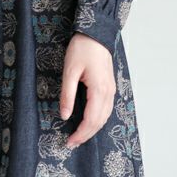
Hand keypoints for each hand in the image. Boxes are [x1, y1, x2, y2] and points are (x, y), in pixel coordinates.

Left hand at [59, 32, 115, 147]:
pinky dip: (98, 119)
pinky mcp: (110, 86)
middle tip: (72, 143)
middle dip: (86, 135)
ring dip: (93, 129)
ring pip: (105, 117)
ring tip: (79, 135)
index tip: (70, 142)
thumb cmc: (82, 49)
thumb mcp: (69, 71)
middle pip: (99, 122)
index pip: (91, 120)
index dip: (81, 134)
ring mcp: (111, 89)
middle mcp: (109, 93)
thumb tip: (64, 115)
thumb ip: (67, 95)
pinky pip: (106, 109)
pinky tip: (89, 121)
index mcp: (99, 90)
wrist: (96, 33)